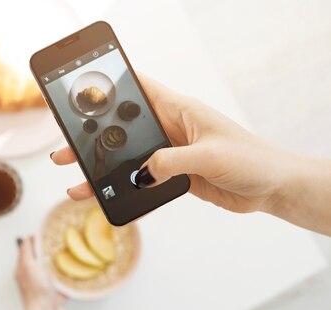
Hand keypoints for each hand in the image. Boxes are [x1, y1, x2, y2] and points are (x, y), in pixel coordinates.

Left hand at [15, 236, 66, 309]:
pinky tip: (73, 279)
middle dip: (46, 256)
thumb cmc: (37, 292)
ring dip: (57, 271)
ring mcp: (43, 291)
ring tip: (66, 261)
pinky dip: (66, 285)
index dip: (32, 242)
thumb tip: (27, 238)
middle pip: (38, 264)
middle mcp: (32, 281)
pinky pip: (61, 290)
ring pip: (50, 277)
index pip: (25, 253)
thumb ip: (26, 251)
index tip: (43, 234)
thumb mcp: (29, 266)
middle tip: (56, 245)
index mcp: (23, 272)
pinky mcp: (54, 300)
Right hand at [51, 75, 294, 213]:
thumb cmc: (250, 159)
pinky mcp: (173, 177)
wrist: (271, 189)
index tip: (83, 90)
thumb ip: (171, 163)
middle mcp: (170, 130)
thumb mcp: (209, 156)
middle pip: (123, 130)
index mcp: (180, 111)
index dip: (112, 86)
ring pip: (127, 159)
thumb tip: (139, 175)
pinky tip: (107, 197)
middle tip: (64, 148)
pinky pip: (141, 182)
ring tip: (75, 179)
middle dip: (92, 138)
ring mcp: (170, 154)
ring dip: (102, 168)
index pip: (140, 89)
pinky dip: (124, 189)